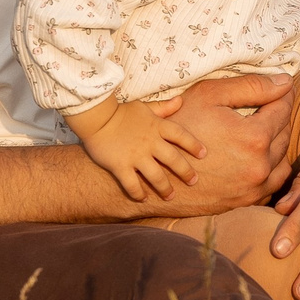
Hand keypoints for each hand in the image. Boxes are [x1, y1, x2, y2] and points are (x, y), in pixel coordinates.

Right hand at [70, 100, 204, 203]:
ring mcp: (135, 155)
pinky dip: (138, 194)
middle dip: (186, 172)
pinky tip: (143, 199)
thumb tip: (180, 101)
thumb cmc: (120, 112)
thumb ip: (163, 107)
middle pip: (174, 159)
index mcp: (157, 126)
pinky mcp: (120, 166)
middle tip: (194, 181)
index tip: (204, 154)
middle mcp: (150, 142)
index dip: (194, 145)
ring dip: (165, 188)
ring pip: (156, 176)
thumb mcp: (144, 107)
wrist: (96, 118)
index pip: (181, 136)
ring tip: (171, 196)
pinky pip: (132, 184)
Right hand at [156, 72, 296, 214]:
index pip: (284, 108)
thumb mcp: (209, 96)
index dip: (282, 94)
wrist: (153, 172)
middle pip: (285, 133)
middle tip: (268, 106)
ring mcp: (253, 188)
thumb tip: (286, 82)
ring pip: (282, 159)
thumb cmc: (177, 128)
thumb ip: (251, 86)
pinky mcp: (245, 201)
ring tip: (262, 130)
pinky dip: (271, 167)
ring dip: (277, 143)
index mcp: (255, 138)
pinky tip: (257, 155)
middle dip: (279, 117)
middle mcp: (260, 166)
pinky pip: (273, 181)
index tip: (280, 87)